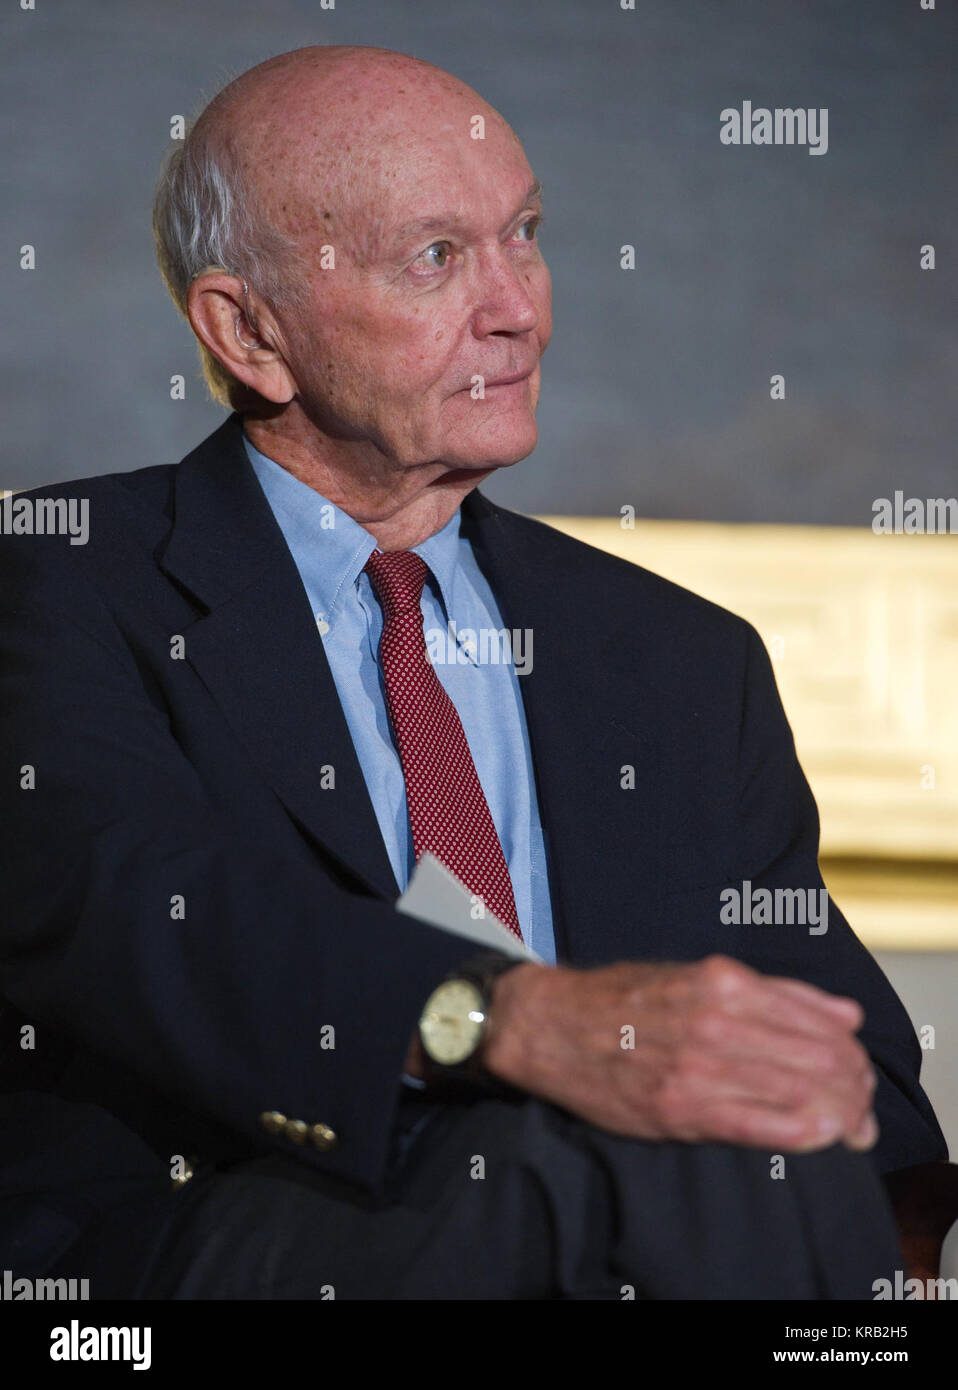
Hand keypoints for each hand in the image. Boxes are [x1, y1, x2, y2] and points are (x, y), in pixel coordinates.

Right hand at [481, 955, 878, 1152]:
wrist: (551, 1025)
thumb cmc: (624, 1000)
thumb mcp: (697, 975)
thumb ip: (774, 994)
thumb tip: (847, 1014)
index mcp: (723, 981)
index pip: (818, 1019)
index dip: (852, 1049)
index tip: (860, 1068)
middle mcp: (717, 1019)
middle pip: (817, 1057)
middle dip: (854, 1085)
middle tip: (863, 1105)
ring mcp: (699, 1065)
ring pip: (798, 1091)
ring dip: (839, 1112)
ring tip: (852, 1125)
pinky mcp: (680, 1106)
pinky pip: (760, 1125)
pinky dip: (802, 1132)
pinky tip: (822, 1136)